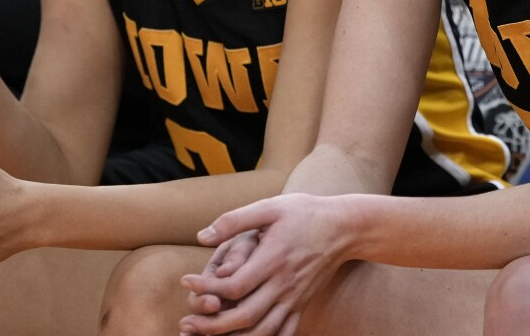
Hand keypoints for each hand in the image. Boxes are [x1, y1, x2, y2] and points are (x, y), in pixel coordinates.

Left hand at [178, 194, 357, 335]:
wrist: (343, 227)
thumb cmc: (304, 213)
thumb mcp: (270, 207)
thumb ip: (235, 221)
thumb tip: (201, 236)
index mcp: (273, 259)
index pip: (233, 286)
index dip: (205, 288)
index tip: (186, 281)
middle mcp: (283, 285)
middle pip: (243, 316)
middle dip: (211, 325)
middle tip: (186, 322)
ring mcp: (294, 299)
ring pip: (261, 332)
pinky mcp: (301, 305)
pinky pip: (282, 334)